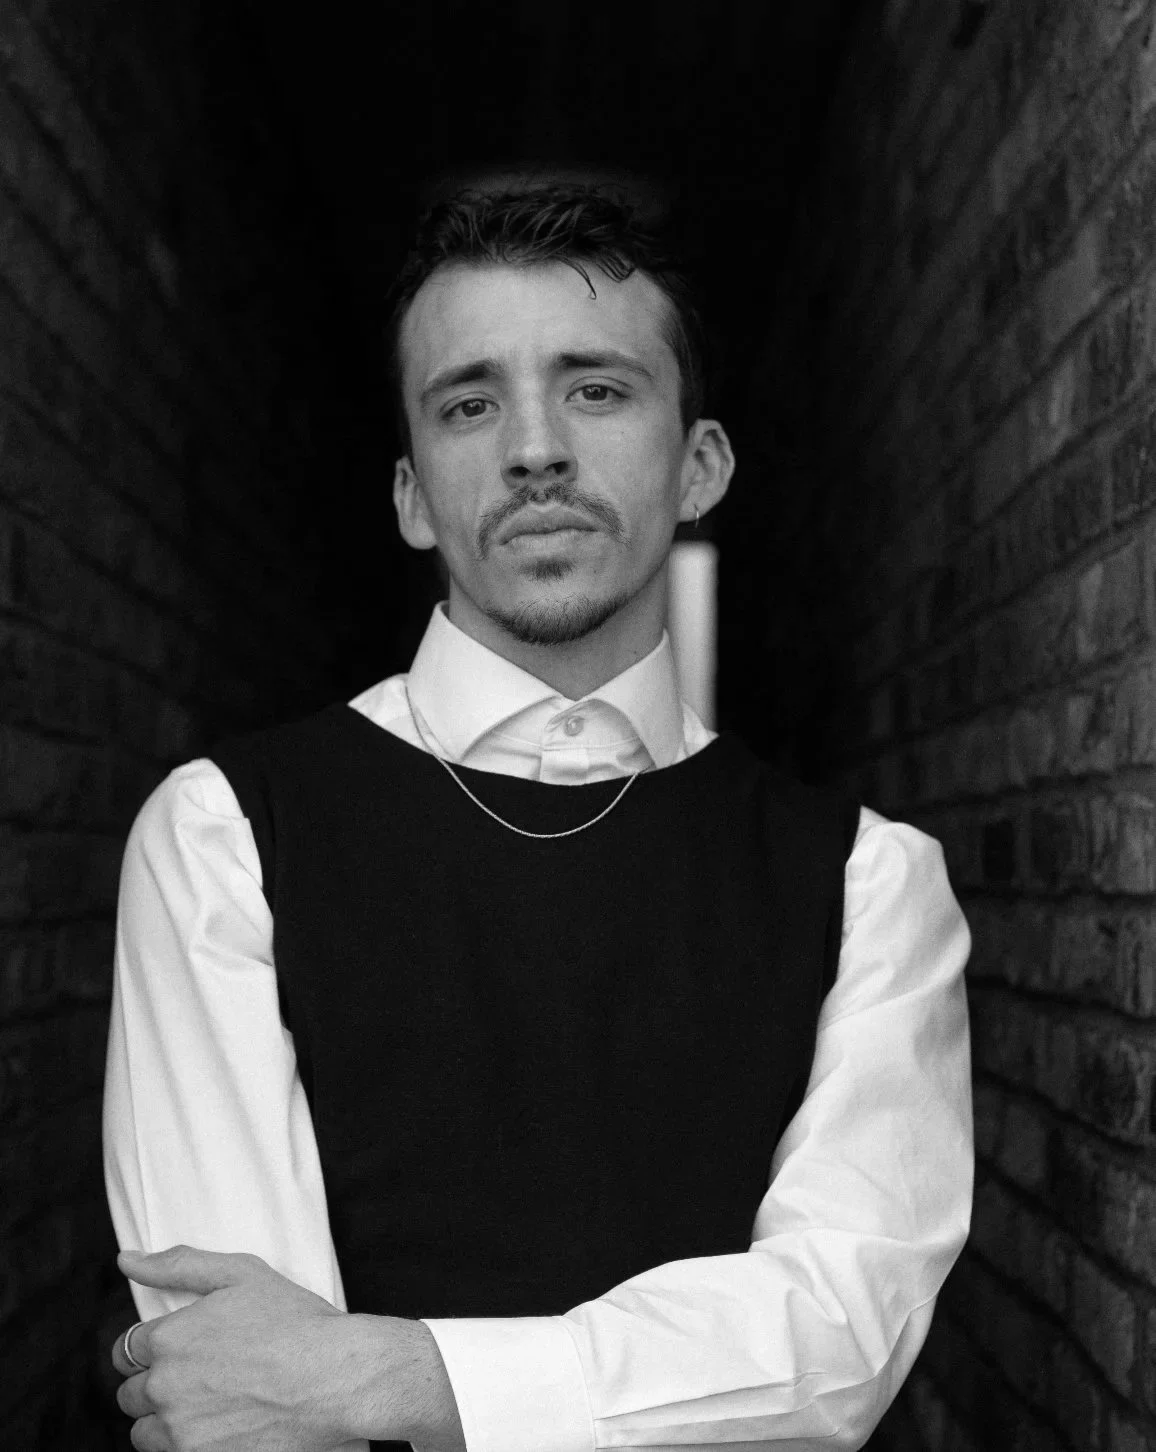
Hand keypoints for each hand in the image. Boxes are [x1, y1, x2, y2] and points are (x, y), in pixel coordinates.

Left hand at [111, 1244, 359, 1450]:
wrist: (334, 1379)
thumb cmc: (294, 1322)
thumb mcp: (241, 1273)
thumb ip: (179, 1265)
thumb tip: (127, 1260)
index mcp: (169, 1338)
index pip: (127, 1349)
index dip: (152, 1348)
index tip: (178, 1350)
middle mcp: (164, 1388)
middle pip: (130, 1394)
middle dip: (156, 1385)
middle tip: (199, 1376)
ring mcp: (180, 1431)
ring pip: (144, 1433)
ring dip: (164, 1420)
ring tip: (208, 1404)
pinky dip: (187, 1444)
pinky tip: (220, 1425)